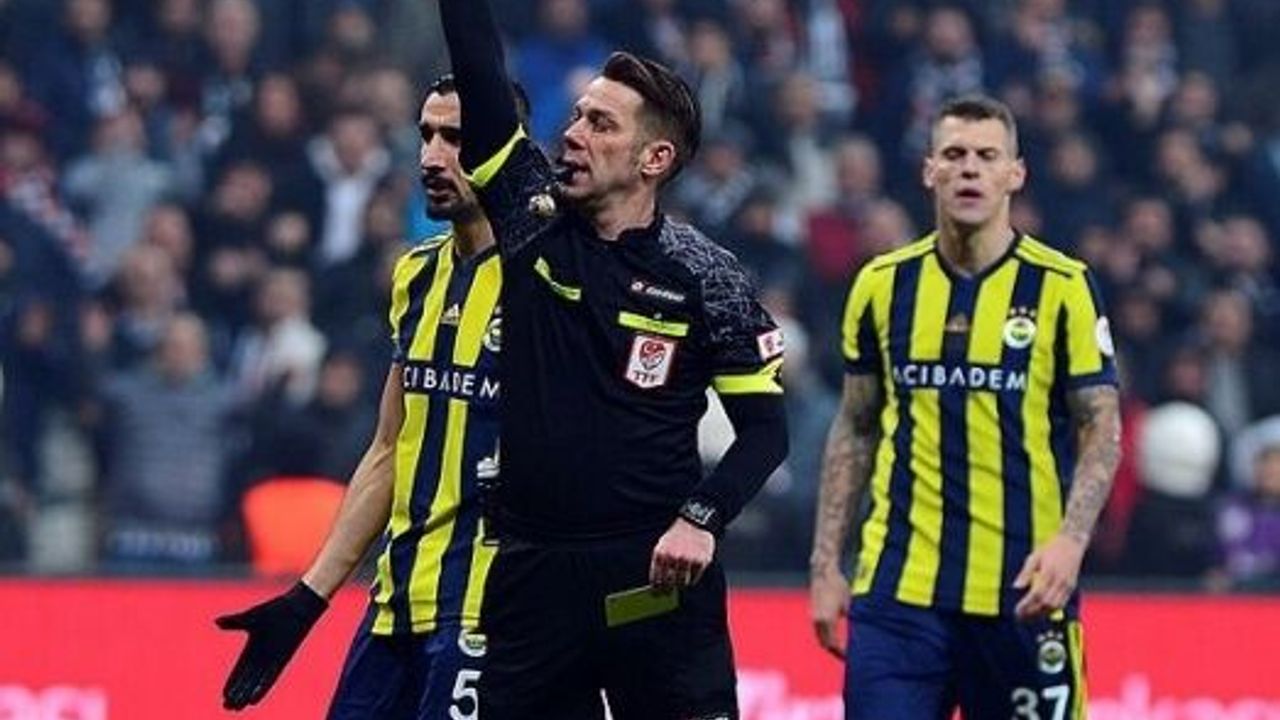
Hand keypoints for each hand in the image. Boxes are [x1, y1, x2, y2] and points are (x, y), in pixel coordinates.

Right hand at [215, 582, 326, 709]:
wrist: (297, 607)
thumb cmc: (275, 610)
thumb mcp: (251, 617)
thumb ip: (234, 622)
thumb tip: (216, 622)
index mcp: (253, 648)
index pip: (240, 670)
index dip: (232, 682)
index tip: (224, 695)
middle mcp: (262, 657)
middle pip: (247, 679)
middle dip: (238, 692)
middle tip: (227, 707)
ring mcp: (272, 659)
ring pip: (257, 681)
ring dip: (247, 694)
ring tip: (237, 707)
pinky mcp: (283, 659)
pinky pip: (271, 677)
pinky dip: (262, 688)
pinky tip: (254, 699)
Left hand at [649, 518, 714, 590]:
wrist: (694, 522)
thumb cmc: (676, 536)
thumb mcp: (662, 545)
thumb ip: (659, 563)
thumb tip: (656, 585)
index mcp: (661, 554)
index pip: (656, 579)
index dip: (656, 589)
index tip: (656, 594)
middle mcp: (673, 558)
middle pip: (668, 583)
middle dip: (667, 590)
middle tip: (667, 593)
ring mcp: (687, 560)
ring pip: (682, 583)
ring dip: (680, 585)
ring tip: (679, 584)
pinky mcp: (700, 562)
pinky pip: (694, 579)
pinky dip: (691, 580)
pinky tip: (690, 577)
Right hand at [809, 566, 849, 658]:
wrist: (823, 572)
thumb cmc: (839, 586)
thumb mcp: (850, 605)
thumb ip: (854, 621)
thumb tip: (863, 635)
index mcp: (827, 620)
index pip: (833, 644)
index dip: (842, 653)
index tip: (852, 658)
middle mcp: (818, 620)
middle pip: (826, 644)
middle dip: (836, 652)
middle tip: (849, 658)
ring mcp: (814, 617)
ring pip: (821, 638)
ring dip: (830, 644)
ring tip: (843, 650)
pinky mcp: (814, 613)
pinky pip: (819, 631)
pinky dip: (827, 636)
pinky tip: (836, 636)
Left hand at [1013, 533, 1086, 620]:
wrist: (1071, 543)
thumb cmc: (1050, 549)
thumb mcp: (1034, 557)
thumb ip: (1025, 573)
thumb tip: (1015, 587)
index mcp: (1048, 573)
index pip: (1036, 595)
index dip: (1026, 605)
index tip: (1017, 610)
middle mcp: (1060, 581)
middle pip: (1046, 603)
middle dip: (1032, 612)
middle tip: (1020, 616)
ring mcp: (1067, 585)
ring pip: (1055, 606)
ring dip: (1041, 614)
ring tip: (1029, 617)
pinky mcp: (1072, 587)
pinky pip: (1062, 603)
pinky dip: (1051, 610)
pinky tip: (1042, 612)